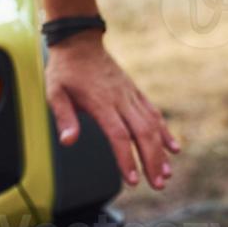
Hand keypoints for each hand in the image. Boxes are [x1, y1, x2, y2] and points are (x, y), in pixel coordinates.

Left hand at [44, 31, 181, 190]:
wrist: (79, 41)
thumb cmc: (65, 70)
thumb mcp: (54, 92)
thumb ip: (63, 117)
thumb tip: (68, 142)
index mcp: (101, 102)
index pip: (118, 135)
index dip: (127, 159)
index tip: (133, 180)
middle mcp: (120, 99)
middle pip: (142, 133)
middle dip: (152, 161)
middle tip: (158, 185)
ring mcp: (130, 95)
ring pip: (152, 125)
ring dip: (161, 151)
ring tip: (166, 174)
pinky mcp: (135, 91)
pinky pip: (153, 113)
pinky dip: (165, 131)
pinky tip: (173, 148)